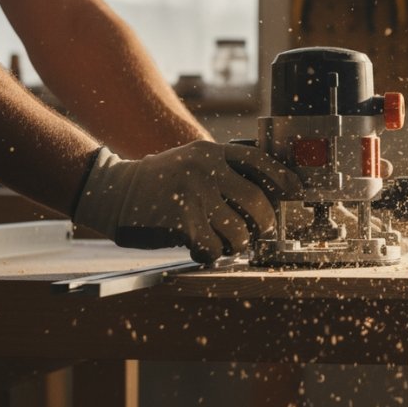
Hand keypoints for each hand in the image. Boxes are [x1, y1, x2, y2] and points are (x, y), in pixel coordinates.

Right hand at [73, 140, 300, 262]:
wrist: (112, 191)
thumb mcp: (191, 161)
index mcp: (211, 152)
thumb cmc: (159, 181)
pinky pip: (213, 248)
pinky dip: (213, 255)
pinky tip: (202, 249)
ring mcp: (193, 195)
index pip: (259, 161)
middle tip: (258, 232)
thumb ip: (223, 170)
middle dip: (263, 223)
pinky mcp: (180, 222)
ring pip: (238, 231)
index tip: (295, 192)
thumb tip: (266, 194)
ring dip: (238, 244)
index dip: (282, 178)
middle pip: (256, 201)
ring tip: (227, 244)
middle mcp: (205, 170)